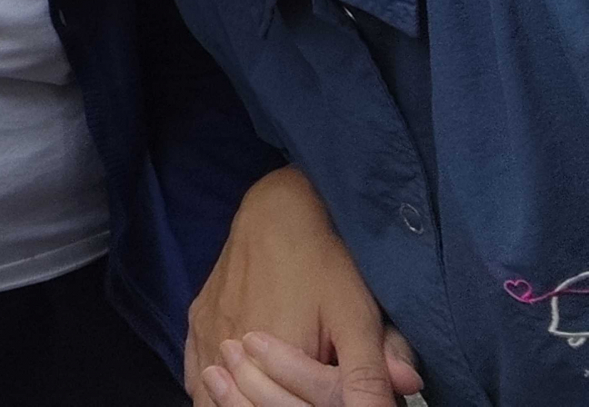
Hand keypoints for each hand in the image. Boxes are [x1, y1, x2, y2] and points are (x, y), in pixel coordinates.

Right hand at [186, 166, 421, 406]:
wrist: (275, 212)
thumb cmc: (320, 263)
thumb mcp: (357, 316)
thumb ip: (372, 368)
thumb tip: (405, 389)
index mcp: (271, 360)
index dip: (300, 405)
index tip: (320, 398)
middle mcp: (228, 352)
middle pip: (245, 405)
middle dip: (268, 406)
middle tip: (294, 398)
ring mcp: (206, 338)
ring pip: (211, 398)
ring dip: (235, 406)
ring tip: (261, 401)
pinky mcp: (196, 323)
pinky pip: (194, 378)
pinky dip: (209, 395)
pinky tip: (230, 396)